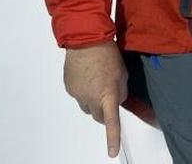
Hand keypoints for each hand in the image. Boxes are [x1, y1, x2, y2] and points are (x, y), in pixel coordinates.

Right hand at [63, 41, 127, 157]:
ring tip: (96, 81)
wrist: (86, 40)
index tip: (112, 152)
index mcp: (108, 94)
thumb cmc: (107, 54)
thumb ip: (121, 92)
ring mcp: (78, 94)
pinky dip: (84, 91)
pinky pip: (79, 96)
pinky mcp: (70, 88)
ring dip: (93, 101)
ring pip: (87, 107)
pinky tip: (87, 76)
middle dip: (105, 110)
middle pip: (99, 116)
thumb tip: (116, 101)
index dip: (112, 138)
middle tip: (108, 94)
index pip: (111, 122)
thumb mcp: (122, 73)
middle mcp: (91, 98)